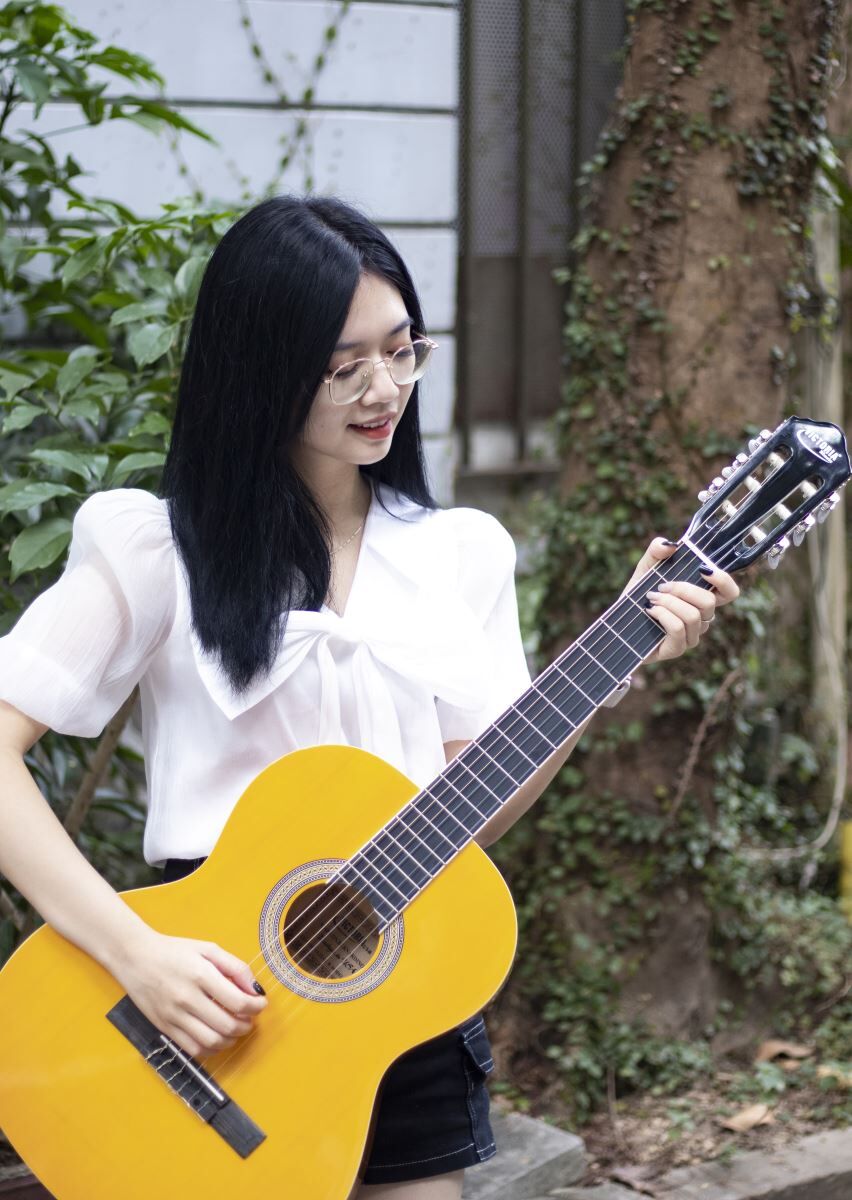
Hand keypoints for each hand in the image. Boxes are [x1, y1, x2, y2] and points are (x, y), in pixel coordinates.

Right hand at [109, 925, 267, 1058]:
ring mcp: (174, 1016)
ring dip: (231, 1040)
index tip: (260, 1003)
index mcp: (200, 975)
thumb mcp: (208, 949)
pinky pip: (193, 1049)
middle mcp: (187, 998)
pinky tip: (217, 1037)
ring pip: (211, 1042)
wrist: (135, 958)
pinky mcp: (164, 1028)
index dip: (256, 1007)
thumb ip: (235, 967)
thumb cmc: (174, 951)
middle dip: (246, 1025)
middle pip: (227, 1025)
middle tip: (250, 1018)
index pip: (237, 1002)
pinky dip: (211, 1049)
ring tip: (236, 1029)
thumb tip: (255, 988)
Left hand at [624, 538, 739, 662]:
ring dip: (668, 602)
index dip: (723, 581)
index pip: (729, 593)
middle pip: (709, 602)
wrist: (618, 623)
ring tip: (650, 598)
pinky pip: (677, 628)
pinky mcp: (676, 649)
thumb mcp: (645, 568)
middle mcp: (701, 618)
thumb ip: (656, 551)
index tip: (702, 568)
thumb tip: (670, 545)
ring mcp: (691, 636)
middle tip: (661, 586)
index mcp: (700, 598)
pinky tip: (649, 610)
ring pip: (692, 615)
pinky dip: (662, 615)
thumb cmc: (637, 596)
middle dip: (683, 589)